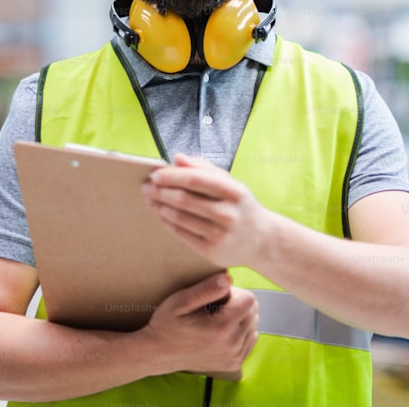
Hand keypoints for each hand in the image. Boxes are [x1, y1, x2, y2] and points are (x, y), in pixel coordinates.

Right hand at [140, 272, 258, 375]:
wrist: (159, 354)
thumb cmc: (167, 324)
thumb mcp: (180, 301)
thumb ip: (206, 289)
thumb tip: (228, 278)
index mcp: (222, 327)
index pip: (249, 299)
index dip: (234, 293)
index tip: (217, 297)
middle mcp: (232, 344)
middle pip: (253, 312)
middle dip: (238, 304)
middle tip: (215, 307)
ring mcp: (235, 357)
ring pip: (253, 326)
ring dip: (239, 319)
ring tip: (216, 319)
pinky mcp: (234, 364)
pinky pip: (249, 340)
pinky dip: (240, 332)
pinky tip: (222, 331)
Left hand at [142, 153, 272, 267]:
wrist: (262, 240)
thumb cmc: (240, 206)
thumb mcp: (230, 183)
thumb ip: (203, 168)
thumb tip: (176, 157)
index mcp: (235, 192)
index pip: (196, 179)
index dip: (172, 176)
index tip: (155, 174)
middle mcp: (229, 213)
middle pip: (184, 199)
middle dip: (160, 192)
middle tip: (146, 187)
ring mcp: (221, 234)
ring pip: (180, 218)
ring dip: (160, 207)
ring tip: (151, 200)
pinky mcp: (212, 251)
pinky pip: (181, 234)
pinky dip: (167, 222)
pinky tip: (162, 215)